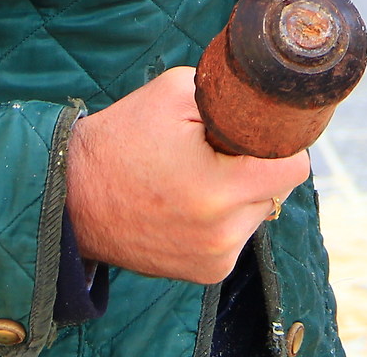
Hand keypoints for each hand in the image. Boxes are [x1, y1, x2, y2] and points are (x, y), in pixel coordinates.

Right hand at [64, 68, 308, 283]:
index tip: (256, 132)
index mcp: (219, 190)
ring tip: (194, 177)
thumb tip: (269, 103)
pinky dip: (223, 217)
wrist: (72, 198)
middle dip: (254, 165)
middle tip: (213, 151)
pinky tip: (188, 203)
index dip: (278, 142)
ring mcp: (216, 259)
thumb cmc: (121, 139)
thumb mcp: (175, 93)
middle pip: (276, 189)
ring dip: (240, 192)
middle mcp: (223, 234)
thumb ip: (230, 96)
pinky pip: (237, 234)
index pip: (294, 168)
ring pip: (258, 211)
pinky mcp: (207, 273)